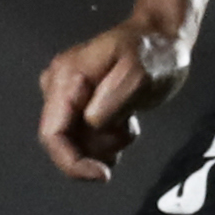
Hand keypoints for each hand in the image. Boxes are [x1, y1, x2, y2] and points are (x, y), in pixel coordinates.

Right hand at [37, 12, 189, 180]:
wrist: (163, 40)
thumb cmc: (154, 53)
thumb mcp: (139, 73)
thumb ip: (114, 99)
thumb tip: (91, 122)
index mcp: (66, 78)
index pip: (52, 134)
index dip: (71, 162)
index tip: (102, 175)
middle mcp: (59, 87)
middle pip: (65, 143)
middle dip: (98, 147)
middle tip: (127, 126)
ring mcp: (69, 98)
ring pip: (79, 145)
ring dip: (109, 143)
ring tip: (129, 118)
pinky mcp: (81, 106)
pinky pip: (90, 139)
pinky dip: (111, 138)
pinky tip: (126, 119)